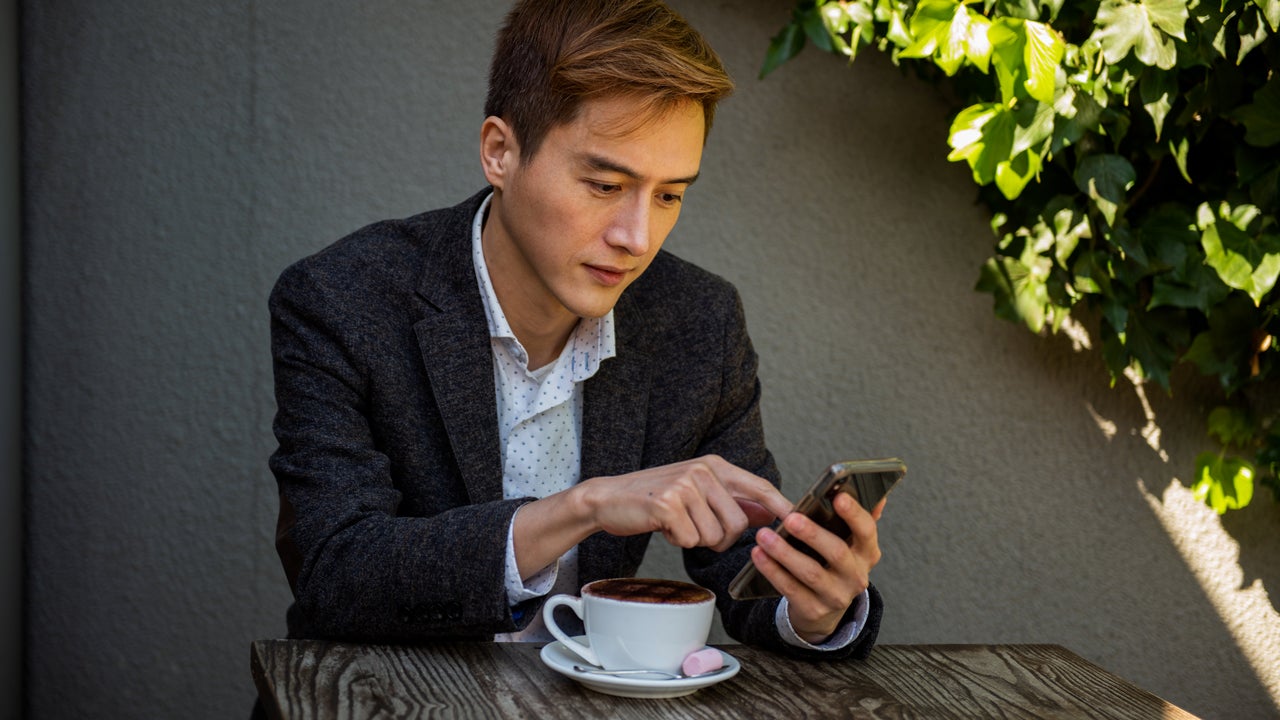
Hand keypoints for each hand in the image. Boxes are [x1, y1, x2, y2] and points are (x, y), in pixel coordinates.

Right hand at [579, 455, 792, 551]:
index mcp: (714, 465)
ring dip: (695, 539)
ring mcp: (685, 485)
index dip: (782, 506)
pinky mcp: (668, 505)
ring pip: (714, 536)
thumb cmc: (655, 499)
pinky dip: (677, 541)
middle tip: (696, 528)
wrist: (609, 498)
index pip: (759, 487)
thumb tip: (771, 514)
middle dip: (720, 538)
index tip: (801, 521)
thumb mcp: (697, 492)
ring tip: (676, 523)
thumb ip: (732, 501)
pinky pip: (690, 540)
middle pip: (738, 524)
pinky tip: (663, 526)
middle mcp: (703, 471)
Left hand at [749, 492, 884, 643]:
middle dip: (812, 534)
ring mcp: (836, 596)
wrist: (824, 609)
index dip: (854, 514)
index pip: (867, 531)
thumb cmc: (833, 564)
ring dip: (784, 552)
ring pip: (810, 572)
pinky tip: (759, 555)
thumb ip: (858, 519)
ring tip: (764, 535)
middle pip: (837, 553)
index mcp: (867, 553)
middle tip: (790, 518)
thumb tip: (878, 495)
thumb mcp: (850, 544)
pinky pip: (790, 588)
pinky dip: (773, 571)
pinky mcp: (814, 610)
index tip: (838, 496)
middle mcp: (856, 576)